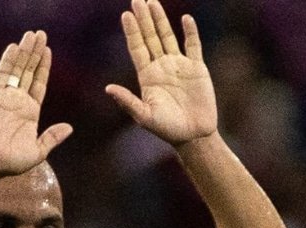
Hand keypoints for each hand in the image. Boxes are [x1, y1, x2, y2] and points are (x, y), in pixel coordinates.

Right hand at [0, 30, 72, 178]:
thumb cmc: (12, 162)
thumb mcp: (38, 151)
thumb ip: (52, 137)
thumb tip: (69, 128)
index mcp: (30, 111)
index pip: (39, 83)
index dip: (44, 67)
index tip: (48, 51)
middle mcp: (18, 101)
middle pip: (28, 71)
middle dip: (35, 53)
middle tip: (41, 34)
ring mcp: (5, 97)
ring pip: (17, 69)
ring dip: (23, 52)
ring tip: (31, 35)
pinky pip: (1, 75)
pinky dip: (8, 61)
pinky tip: (14, 48)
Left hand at [106, 0, 217, 146]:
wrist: (194, 136)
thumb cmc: (167, 129)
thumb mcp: (145, 116)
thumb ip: (128, 101)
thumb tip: (108, 88)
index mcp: (147, 76)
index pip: (137, 48)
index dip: (132, 32)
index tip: (126, 15)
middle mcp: (161, 67)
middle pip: (150, 37)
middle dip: (143, 19)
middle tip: (137, 0)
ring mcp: (179, 66)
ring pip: (168, 37)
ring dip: (161, 20)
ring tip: (153, 2)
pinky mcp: (197, 69)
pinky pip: (193, 46)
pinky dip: (190, 32)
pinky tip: (185, 19)